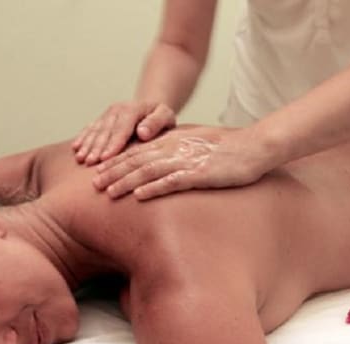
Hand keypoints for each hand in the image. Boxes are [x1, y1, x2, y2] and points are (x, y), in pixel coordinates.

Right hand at [72, 100, 176, 165]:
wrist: (151, 109)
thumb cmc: (161, 118)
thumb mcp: (166, 116)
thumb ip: (156, 122)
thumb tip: (142, 132)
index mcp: (133, 109)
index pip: (122, 128)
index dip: (113, 143)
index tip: (106, 157)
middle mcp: (117, 109)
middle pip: (106, 130)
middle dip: (97, 147)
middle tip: (90, 162)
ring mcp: (107, 114)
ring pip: (95, 130)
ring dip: (87, 145)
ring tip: (81, 159)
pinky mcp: (102, 119)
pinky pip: (90, 128)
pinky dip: (82, 138)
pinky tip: (75, 148)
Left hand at [92, 126, 274, 200]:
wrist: (255, 146)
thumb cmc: (228, 150)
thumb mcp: (197, 147)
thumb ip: (177, 154)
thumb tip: (161, 168)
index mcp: (172, 141)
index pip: (137, 152)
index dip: (116, 163)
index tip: (99, 173)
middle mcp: (175, 148)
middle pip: (137, 160)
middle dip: (113, 172)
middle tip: (93, 185)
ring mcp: (187, 160)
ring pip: (149, 171)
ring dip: (126, 182)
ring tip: (108, 193)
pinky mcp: (200, 173)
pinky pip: (172, 181)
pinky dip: (154, 188)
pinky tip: (139, 197)